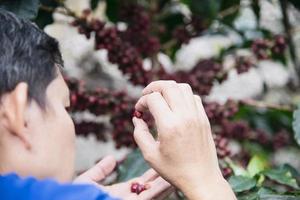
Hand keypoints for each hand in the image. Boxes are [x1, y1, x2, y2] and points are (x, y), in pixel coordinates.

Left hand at [74, 155, 172, 199]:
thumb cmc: (78, 197)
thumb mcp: (88, 181)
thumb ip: (100, 171)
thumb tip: (112, 159)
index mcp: (122, 193)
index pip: (142, 182)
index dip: (151, 173)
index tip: (161, 161)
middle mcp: (130, 199)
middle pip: (152, 187)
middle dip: (163, 176)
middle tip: (175, 163)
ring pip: (155, 193)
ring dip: (166, 182)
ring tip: (177, 170)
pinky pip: (150, 197)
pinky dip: (161, 189)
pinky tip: (169, 180)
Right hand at [133, 80, 235, 199]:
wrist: (202, 179)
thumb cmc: (175, 170)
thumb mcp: (150, 155)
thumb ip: (139, 134)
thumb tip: (137, 118)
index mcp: (170, 126)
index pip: (154, 98)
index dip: (142, 101)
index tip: (139, 111)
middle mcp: (185, 117)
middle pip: (169, 86)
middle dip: (154, 87)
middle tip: (146, 96)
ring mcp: (197, 116)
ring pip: (183, 87)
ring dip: (169, 89)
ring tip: (161, 98)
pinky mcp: (204, 119)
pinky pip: (194, 97)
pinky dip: (182, 96)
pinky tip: (175, 107)